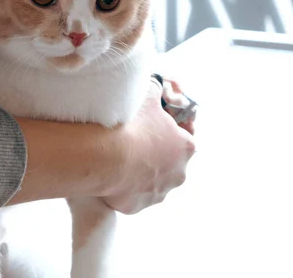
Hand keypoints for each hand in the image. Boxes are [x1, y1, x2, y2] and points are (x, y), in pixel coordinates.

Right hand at [101, 79, 195, 214]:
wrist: (106, 156)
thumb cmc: (131, 124)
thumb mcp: (147, 96)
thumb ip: (156, 91)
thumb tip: (156, 86)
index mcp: (186, 147)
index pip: (186, 137)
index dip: (170, 130)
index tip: (155, 125)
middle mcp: (178, 174)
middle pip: (170, 162)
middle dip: (155, 153)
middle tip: (135, 141)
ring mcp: (158, 193)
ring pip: (152, 181)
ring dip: (141, 172)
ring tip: (120, 158)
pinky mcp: (137, 206)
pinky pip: (132, 196)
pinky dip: (124, 188)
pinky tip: (112, 175)